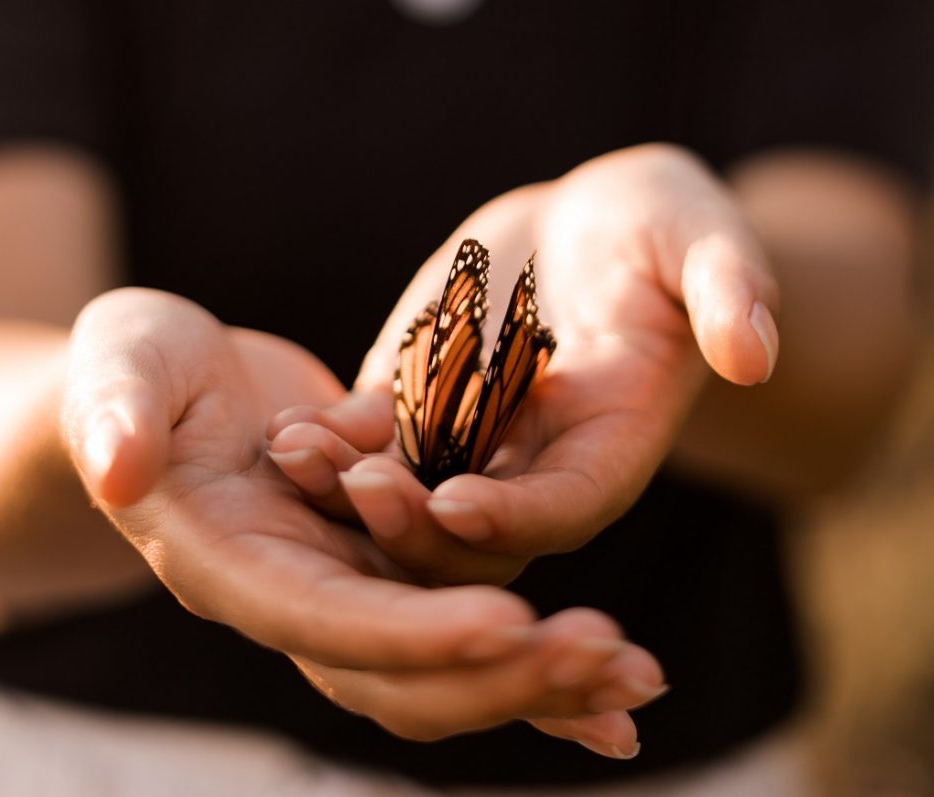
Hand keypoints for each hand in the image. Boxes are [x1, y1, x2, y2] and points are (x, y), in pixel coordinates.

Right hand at [60, 287, 663, 754]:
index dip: (412, 631)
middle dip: (503, 677)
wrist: (164, 393)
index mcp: (234, 564)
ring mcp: (344, 590)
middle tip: (611, 662)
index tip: (509, 624)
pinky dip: (531, 654)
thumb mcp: (119, 368)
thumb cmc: (134, 372)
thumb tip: (116, 469)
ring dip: (540, 679)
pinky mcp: (382, 568)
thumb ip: (114, 414)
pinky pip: (462, 624)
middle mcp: (295, 599)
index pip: (326, 621)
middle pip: (401, 674)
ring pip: (446, 669)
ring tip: (639, 680)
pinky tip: (608, 677)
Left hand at [268, 143, 779, 583]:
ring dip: (352, 489)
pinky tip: (284, 427)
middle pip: (476, 528)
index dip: (516, 512)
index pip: (569, 504)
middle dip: (419, 521)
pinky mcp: (416, 409)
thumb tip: (755, 350)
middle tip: (362, 490)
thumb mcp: (701, 240)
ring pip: (409, 495)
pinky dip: (331, 442)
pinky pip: (371, 441)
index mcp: (613, 446)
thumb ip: (727, 289)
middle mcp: (536, 467)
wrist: (587, 227)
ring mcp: (469, 445)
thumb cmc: (658, 229)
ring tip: (295, 454)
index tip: (459, 504)